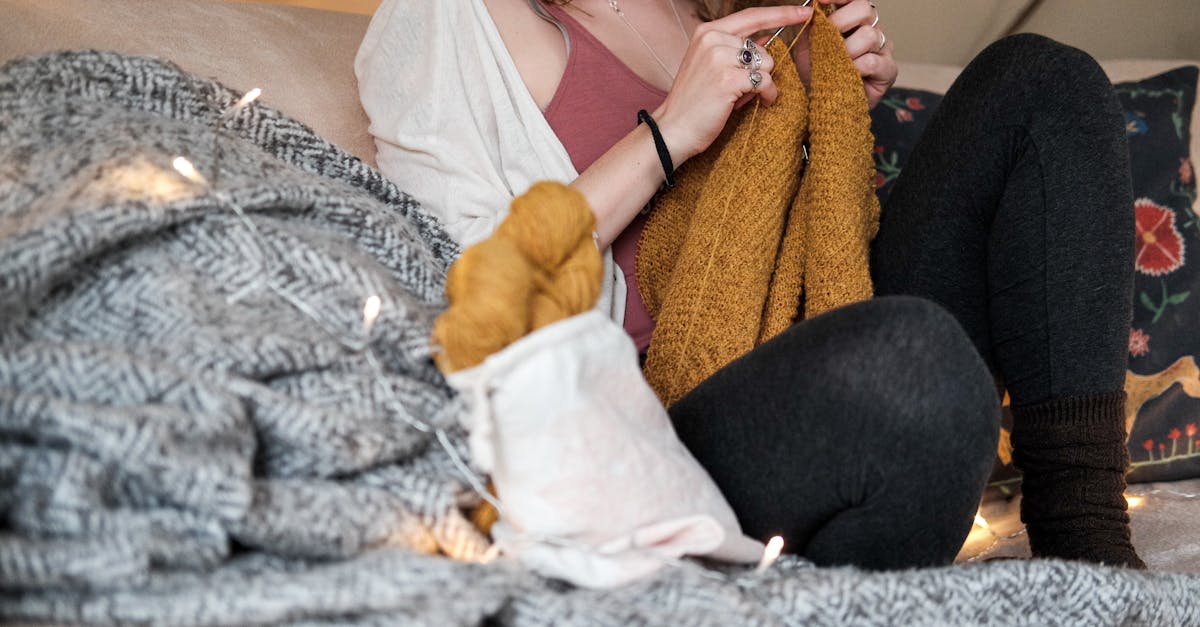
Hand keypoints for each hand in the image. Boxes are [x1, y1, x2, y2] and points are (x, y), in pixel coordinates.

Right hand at [653, 5, 812, 163]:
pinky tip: (753, 104)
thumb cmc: (694, 102)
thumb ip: (736, 49)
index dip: (782, 13)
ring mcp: (719, 58)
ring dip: (762, 84)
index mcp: (707, 32)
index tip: (804, 11)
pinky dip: (766, 95)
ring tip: (741, 97)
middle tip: (739, 89)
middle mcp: (712, 39)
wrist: (673, 129)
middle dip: (759, 71)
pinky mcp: (727, 79)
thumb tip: (768, 37)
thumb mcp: (711, 66)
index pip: (752, 16)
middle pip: (762, 48)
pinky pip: (765, 81)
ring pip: (766, 64)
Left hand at [791, 0, 897, 108]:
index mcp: (854, 20)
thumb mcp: (807, 44)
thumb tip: (810, 6)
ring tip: (833, 63)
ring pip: (870, 35)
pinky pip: (872, 61)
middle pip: (866, 9)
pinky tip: (845, 74)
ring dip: (846, 49)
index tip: (820, 0)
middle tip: (825, 38)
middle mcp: (872, 29)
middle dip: (841, 21)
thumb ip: (811, 24)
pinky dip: (854, 67)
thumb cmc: (816, 73)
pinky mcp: (888, 71)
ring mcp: (883, 49)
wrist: (820, 104)